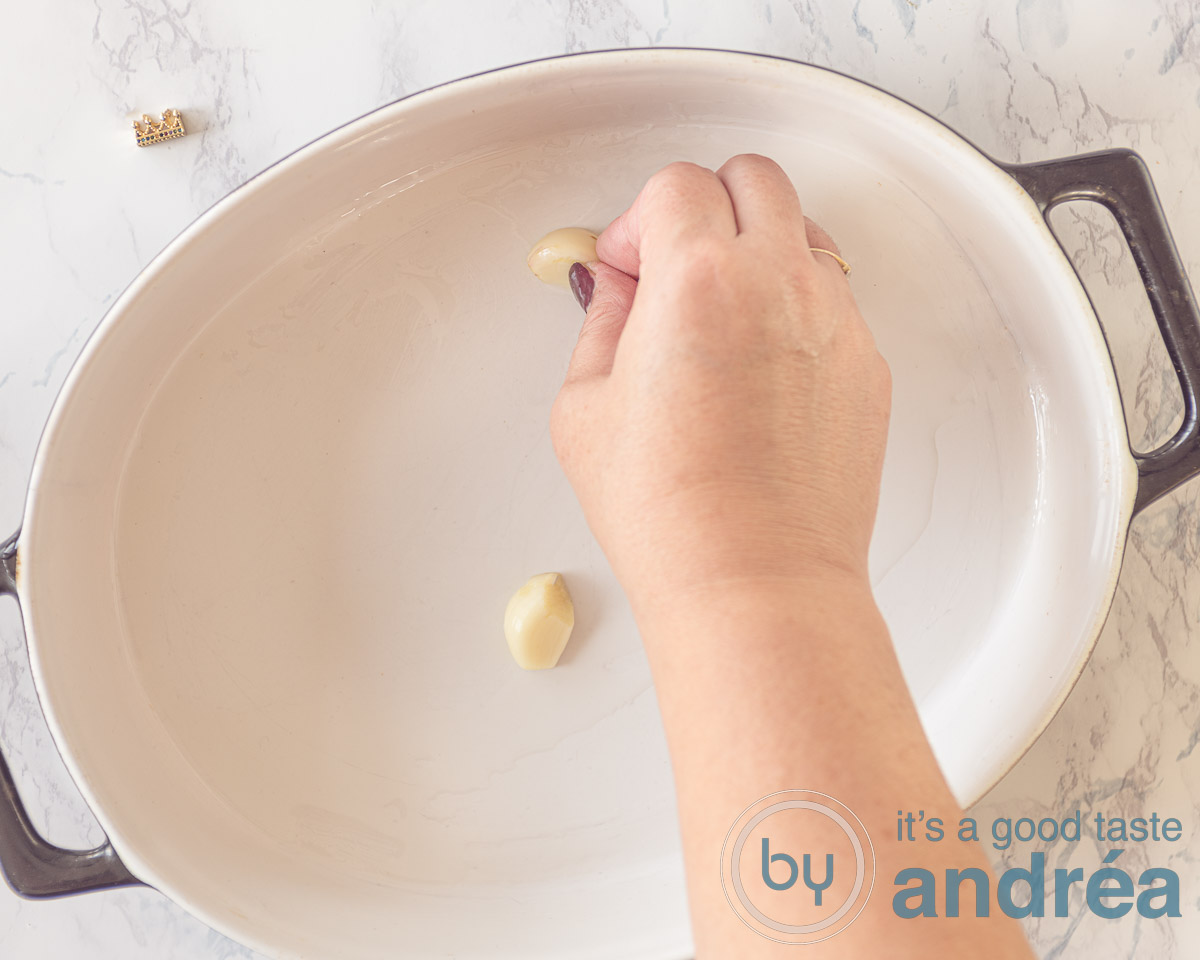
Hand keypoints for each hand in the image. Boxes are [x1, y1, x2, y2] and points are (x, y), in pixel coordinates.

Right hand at [550, 155, 891, 621]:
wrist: (755, 582)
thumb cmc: (671, 515)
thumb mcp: (584, 408)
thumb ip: (601, 322)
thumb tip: (618, 288)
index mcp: (699, 279)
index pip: (676, 185)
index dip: (640, 219)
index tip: (630, 263)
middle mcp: (779, 283)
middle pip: (753, 179)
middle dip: (706, 206)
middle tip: (675, 263)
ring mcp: (836, 320)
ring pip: (803, 232)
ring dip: (758, 248)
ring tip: (721, 315)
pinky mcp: (867, 364)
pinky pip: (833, 298)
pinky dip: (796, 306)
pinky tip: (761, 368)